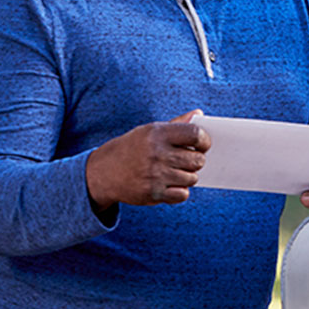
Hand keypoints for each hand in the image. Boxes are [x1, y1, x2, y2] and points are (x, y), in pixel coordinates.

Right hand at [85, 109, 210, 209]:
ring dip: (187, 176)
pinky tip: (170, 184)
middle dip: (197, 161)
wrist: (103, 172)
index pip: (196, 135)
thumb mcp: (149, 131)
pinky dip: (180, 191)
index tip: (203, 145)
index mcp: (157, 134)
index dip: (205, 141)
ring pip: (192, 178)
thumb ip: (177, 124)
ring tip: (174, 172)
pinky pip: (183, 194)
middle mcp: (157, 153)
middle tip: (187, 160)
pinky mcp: (153, 193)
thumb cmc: (132, 148)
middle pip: (198, 160)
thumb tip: (199, 114)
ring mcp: (155, 175)